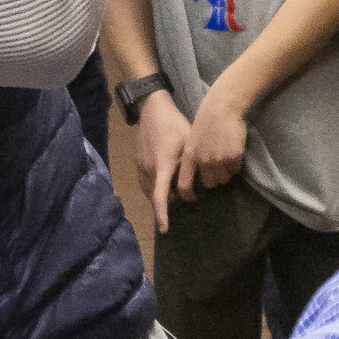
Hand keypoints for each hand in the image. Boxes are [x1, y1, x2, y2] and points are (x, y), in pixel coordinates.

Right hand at [130, 89, 197, 233]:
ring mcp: (141, 166)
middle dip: (165, 206)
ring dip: (160, 198)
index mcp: (162, 166)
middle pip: (155, 197)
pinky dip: (153, 190)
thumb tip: (200, 185)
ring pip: (149, 191)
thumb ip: (192, 165)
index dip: (162, 213)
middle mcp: (148, 169)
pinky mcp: (138, 162)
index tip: (164, 229)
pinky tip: (163, 187)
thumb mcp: (189, 143)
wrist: (152, 109)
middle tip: (183, 206)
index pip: (160, 196)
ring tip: (174, 200)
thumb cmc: (174, 125)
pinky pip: (145, 183)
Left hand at [184, 81, 253, 194]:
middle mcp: (203, 160)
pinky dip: (236, 164)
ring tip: (226, 157)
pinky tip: (234, 150)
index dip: (187, 195)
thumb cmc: (207, 120)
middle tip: (218, 168)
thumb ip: (194, 156)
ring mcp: (219, 159)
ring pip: (224, 179)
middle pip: (210, 184)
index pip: (184, 184)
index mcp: (190, 156)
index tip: (193, 198)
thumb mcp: (193, 138)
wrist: (223, 105)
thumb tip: (199, 174)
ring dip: (226, 172)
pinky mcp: (234, 156)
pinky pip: (236, 169)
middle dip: (214, 179)